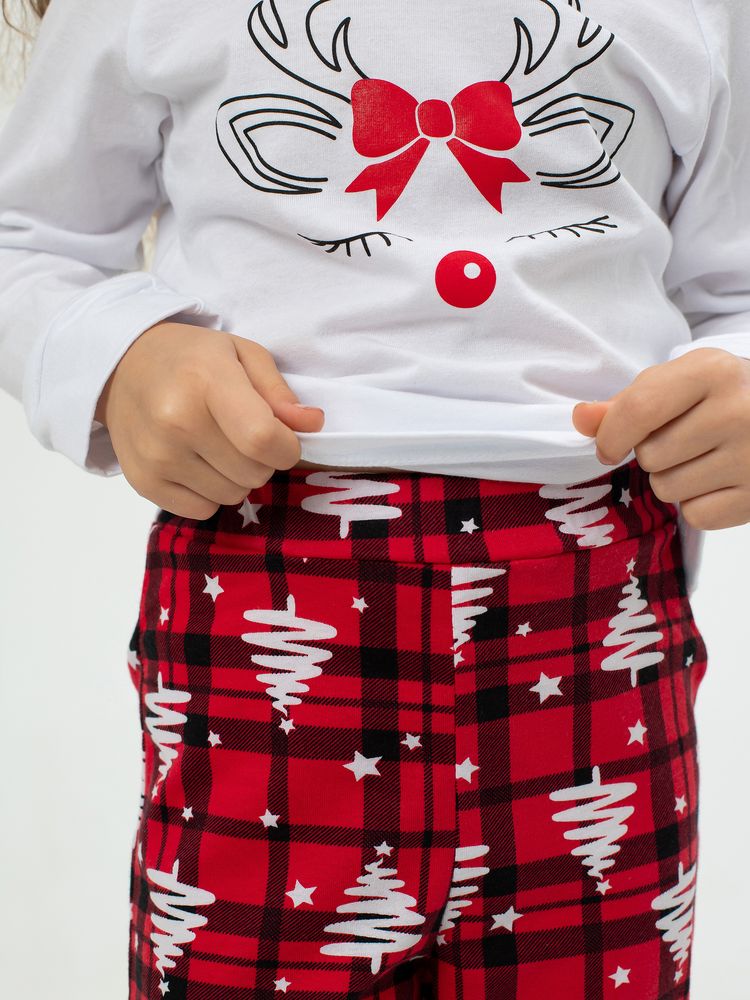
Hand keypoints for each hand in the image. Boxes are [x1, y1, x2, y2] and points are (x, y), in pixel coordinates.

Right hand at [94, 321, 324, 518]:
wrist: (121, 368)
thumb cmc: (191, 359)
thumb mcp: (241, 355)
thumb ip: (279, 392)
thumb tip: (313, 424)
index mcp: (206, 382)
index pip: (264, 439)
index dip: (287, 447)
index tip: (284, 438)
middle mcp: (176, 422)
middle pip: (253, 473)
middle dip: (262, 460)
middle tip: (242, 434)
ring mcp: (156, 456)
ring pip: (232, 496)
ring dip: (236, 477)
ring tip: (216, 446)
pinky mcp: (143, 482)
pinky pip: (203, 510)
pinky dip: (208, 493)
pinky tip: (196, 463)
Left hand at [571, 347, 749, 529]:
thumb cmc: (720, 397)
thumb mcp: (678, 384)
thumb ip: (627, 403)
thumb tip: (581, 419)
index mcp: (713, 371)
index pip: (639, 410)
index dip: (611, 436)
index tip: (608, 447)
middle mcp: (739, 410)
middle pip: (649, 456)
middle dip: (652, 454)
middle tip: (683, 441)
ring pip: (667, 489)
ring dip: (673, 480)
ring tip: (702, 459)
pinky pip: (696, 515)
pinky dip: (698, 504)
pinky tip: (718, 481)